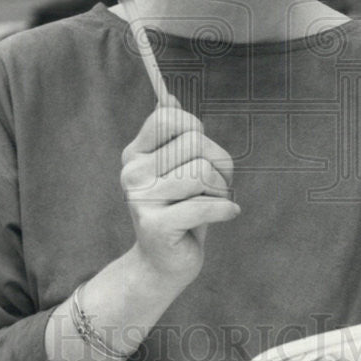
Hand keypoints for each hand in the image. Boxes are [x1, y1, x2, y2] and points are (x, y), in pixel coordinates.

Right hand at [121, 105, 239, 289]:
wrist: (162, 264)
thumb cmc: (179, 209)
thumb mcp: (177, 168)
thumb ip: (173, 134)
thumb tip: (168, 96)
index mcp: (135, 153)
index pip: (169, 118)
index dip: (195, 129)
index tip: (200, 151)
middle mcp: (132, 173)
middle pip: (195, 143)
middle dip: (219, 164)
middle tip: (215, 185)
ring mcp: (141, 200)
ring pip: (203, 173)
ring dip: (221, 190)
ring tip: (214, 202)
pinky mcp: (156, 226)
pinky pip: (205, 206)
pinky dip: (225, 209)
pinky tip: (228, 214)